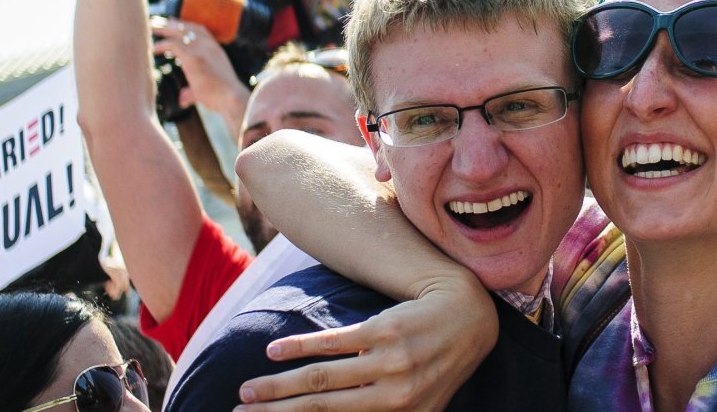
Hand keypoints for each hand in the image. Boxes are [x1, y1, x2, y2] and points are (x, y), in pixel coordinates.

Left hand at [150, 17, 249, 121]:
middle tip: (155, 22)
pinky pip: (173, 45)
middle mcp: (209, 45)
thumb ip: (192, 90)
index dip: (184, 24)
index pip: (199, 29)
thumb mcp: (208, 86)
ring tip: (150, 28)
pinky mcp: (193, 58)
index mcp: (215, 48)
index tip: (171, 21)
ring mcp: (202, 50)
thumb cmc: (221, 96)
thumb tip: (183, 99)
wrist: (232, 99)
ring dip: (163, 29)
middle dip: (170, 24)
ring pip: (179, 32)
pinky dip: (162, 45)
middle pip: (186, 27)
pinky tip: (153, 49)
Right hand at [235, 282, 496, 410]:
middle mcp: (396, 398)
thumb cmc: (437, 362)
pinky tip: (274, 353)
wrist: (468, 315)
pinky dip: (299, 348)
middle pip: (321, 409)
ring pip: (320, 381)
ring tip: (248, 391)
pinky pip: (332, 343)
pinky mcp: (383, 332)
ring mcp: (390, 364)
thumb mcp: (418, 402)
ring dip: (277, 388)